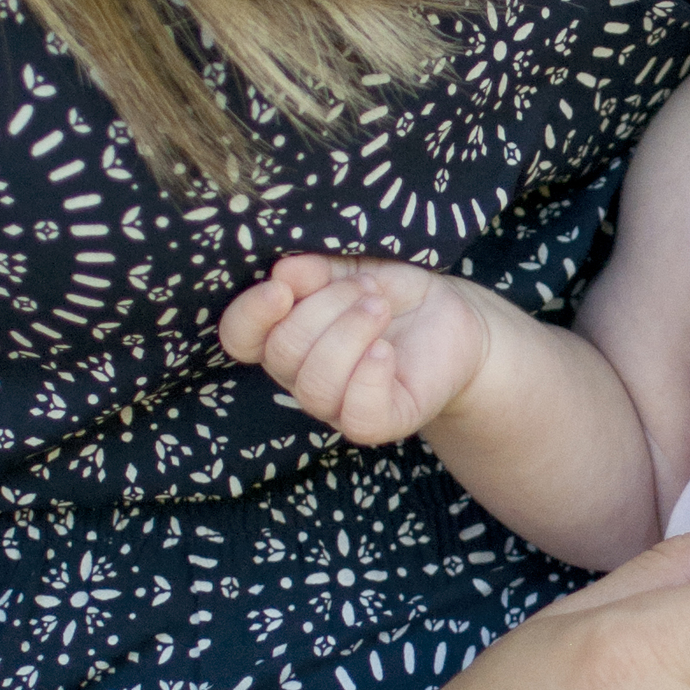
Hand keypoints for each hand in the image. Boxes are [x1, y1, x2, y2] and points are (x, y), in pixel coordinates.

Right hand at [221, 252, 491, 447]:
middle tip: (367, 288)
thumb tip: (285, 271)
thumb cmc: (390, 294)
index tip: (281, 287)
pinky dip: (369, 376)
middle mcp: (301, 376)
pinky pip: (357, 415)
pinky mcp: (379, 423)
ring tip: (379, 306)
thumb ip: (316, 270)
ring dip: (349, 333)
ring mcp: (337, 406)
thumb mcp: (351, 267)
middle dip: (326, 308)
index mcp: (283, 335)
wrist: (449, 320)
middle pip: (283, 352)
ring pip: (315, 384)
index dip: (251, 315)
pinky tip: (386, 350)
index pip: (239, 337)